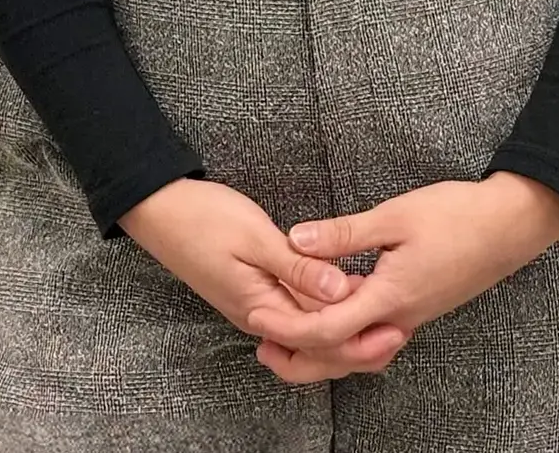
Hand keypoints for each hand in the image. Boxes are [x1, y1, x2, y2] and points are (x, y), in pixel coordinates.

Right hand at [118, 177, 405, 376]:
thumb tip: (340, 292)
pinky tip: (345, 300)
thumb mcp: (255, 238)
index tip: (393, 322)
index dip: (358, 333)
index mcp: (260, 308)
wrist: (159, 211)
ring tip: (381, 319)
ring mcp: (256, 307)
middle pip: (316, 346)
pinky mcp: (256, 293)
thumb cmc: (203, 218)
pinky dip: (324, 315)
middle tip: (399, 330)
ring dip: (344, 331)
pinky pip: (297, 317)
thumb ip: (298, 268)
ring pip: (308, 334)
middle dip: (357, 344)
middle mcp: (260, 317)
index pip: (318, 336)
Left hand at [250, 174, 558, 385]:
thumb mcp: (395, 215)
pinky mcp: (419, 307)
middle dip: (298, 355)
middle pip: (340, 355)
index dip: (287, 326)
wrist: (510, 226)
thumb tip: (296, 240)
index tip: (255, 314)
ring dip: (319, 346)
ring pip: (357, 349)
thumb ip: (344, 233)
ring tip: (287, 333)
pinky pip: (373, 335)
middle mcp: (399, 318)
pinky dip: (345, 333)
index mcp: (390, 297)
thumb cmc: (457, 215)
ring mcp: (411, 316)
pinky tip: (331, 313)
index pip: (327, 329)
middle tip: (260, 344)